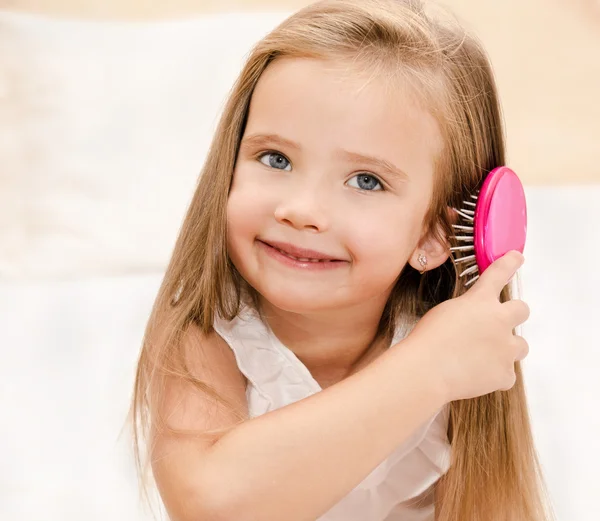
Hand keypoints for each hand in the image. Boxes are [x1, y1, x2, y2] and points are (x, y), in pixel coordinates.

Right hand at [405, 251, 528, 402]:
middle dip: (512, 316)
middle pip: (522, 310)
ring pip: (520, 345)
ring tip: (482, 357)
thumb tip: (477, 320)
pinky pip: (507, 374)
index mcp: (480, 301)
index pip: (498, 273)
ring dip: (506, 348)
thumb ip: (467, 310)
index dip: (509, 263)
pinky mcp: (505, 374)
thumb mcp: (445, 312)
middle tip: (497, 326)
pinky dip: (495, 375)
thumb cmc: (427, 340)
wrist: (427, 371)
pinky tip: (476, 375)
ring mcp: (506, 349)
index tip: (516, 257)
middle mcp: (499, 321)